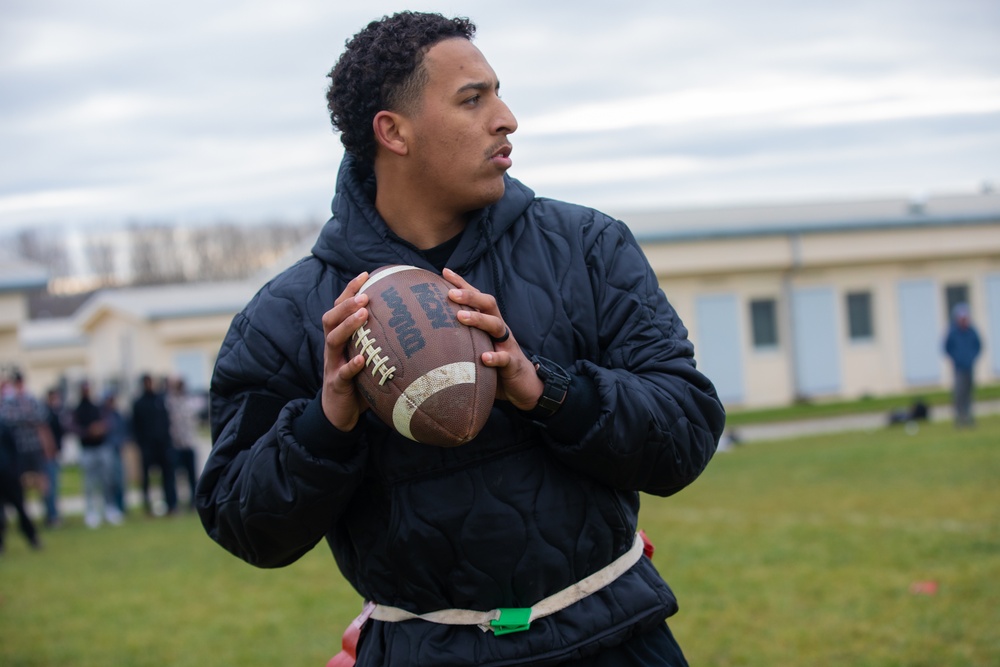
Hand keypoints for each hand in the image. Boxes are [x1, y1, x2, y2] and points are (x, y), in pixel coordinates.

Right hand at [320, 272, 370, 430]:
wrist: (341, 412)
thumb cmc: (360, 380)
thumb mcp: (370, 357)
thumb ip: (383, 341)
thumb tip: (416, 324)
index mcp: (341, 338)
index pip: (340, 308)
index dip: (350, 290)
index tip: (366, 274)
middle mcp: (333, 348)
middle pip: (331, 318)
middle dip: (346, 303)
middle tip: (365, 294)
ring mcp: (332, 365)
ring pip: (333, 340)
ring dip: (348, 325)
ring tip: (363, 313)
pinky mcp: (336, 384)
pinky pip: (341, 373)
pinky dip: (351, 365)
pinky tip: (361, 359)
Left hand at [442, 268, 543, 411]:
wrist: (523, 386)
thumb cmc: (494, 365)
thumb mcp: (477, 347)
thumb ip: (460, 338)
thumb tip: (429, 332)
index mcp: (489, 323)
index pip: (476, 298)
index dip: (462, 284)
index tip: (445, 272)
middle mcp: (499, 329)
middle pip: (488, 305)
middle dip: (470, 296)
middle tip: (451, 294)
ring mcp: (508, 345)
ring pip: (496, 325)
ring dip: (479, 319)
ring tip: (461, 316)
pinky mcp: (513, 364)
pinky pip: (505, 358)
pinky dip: (496, 356)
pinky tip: (485, 357)